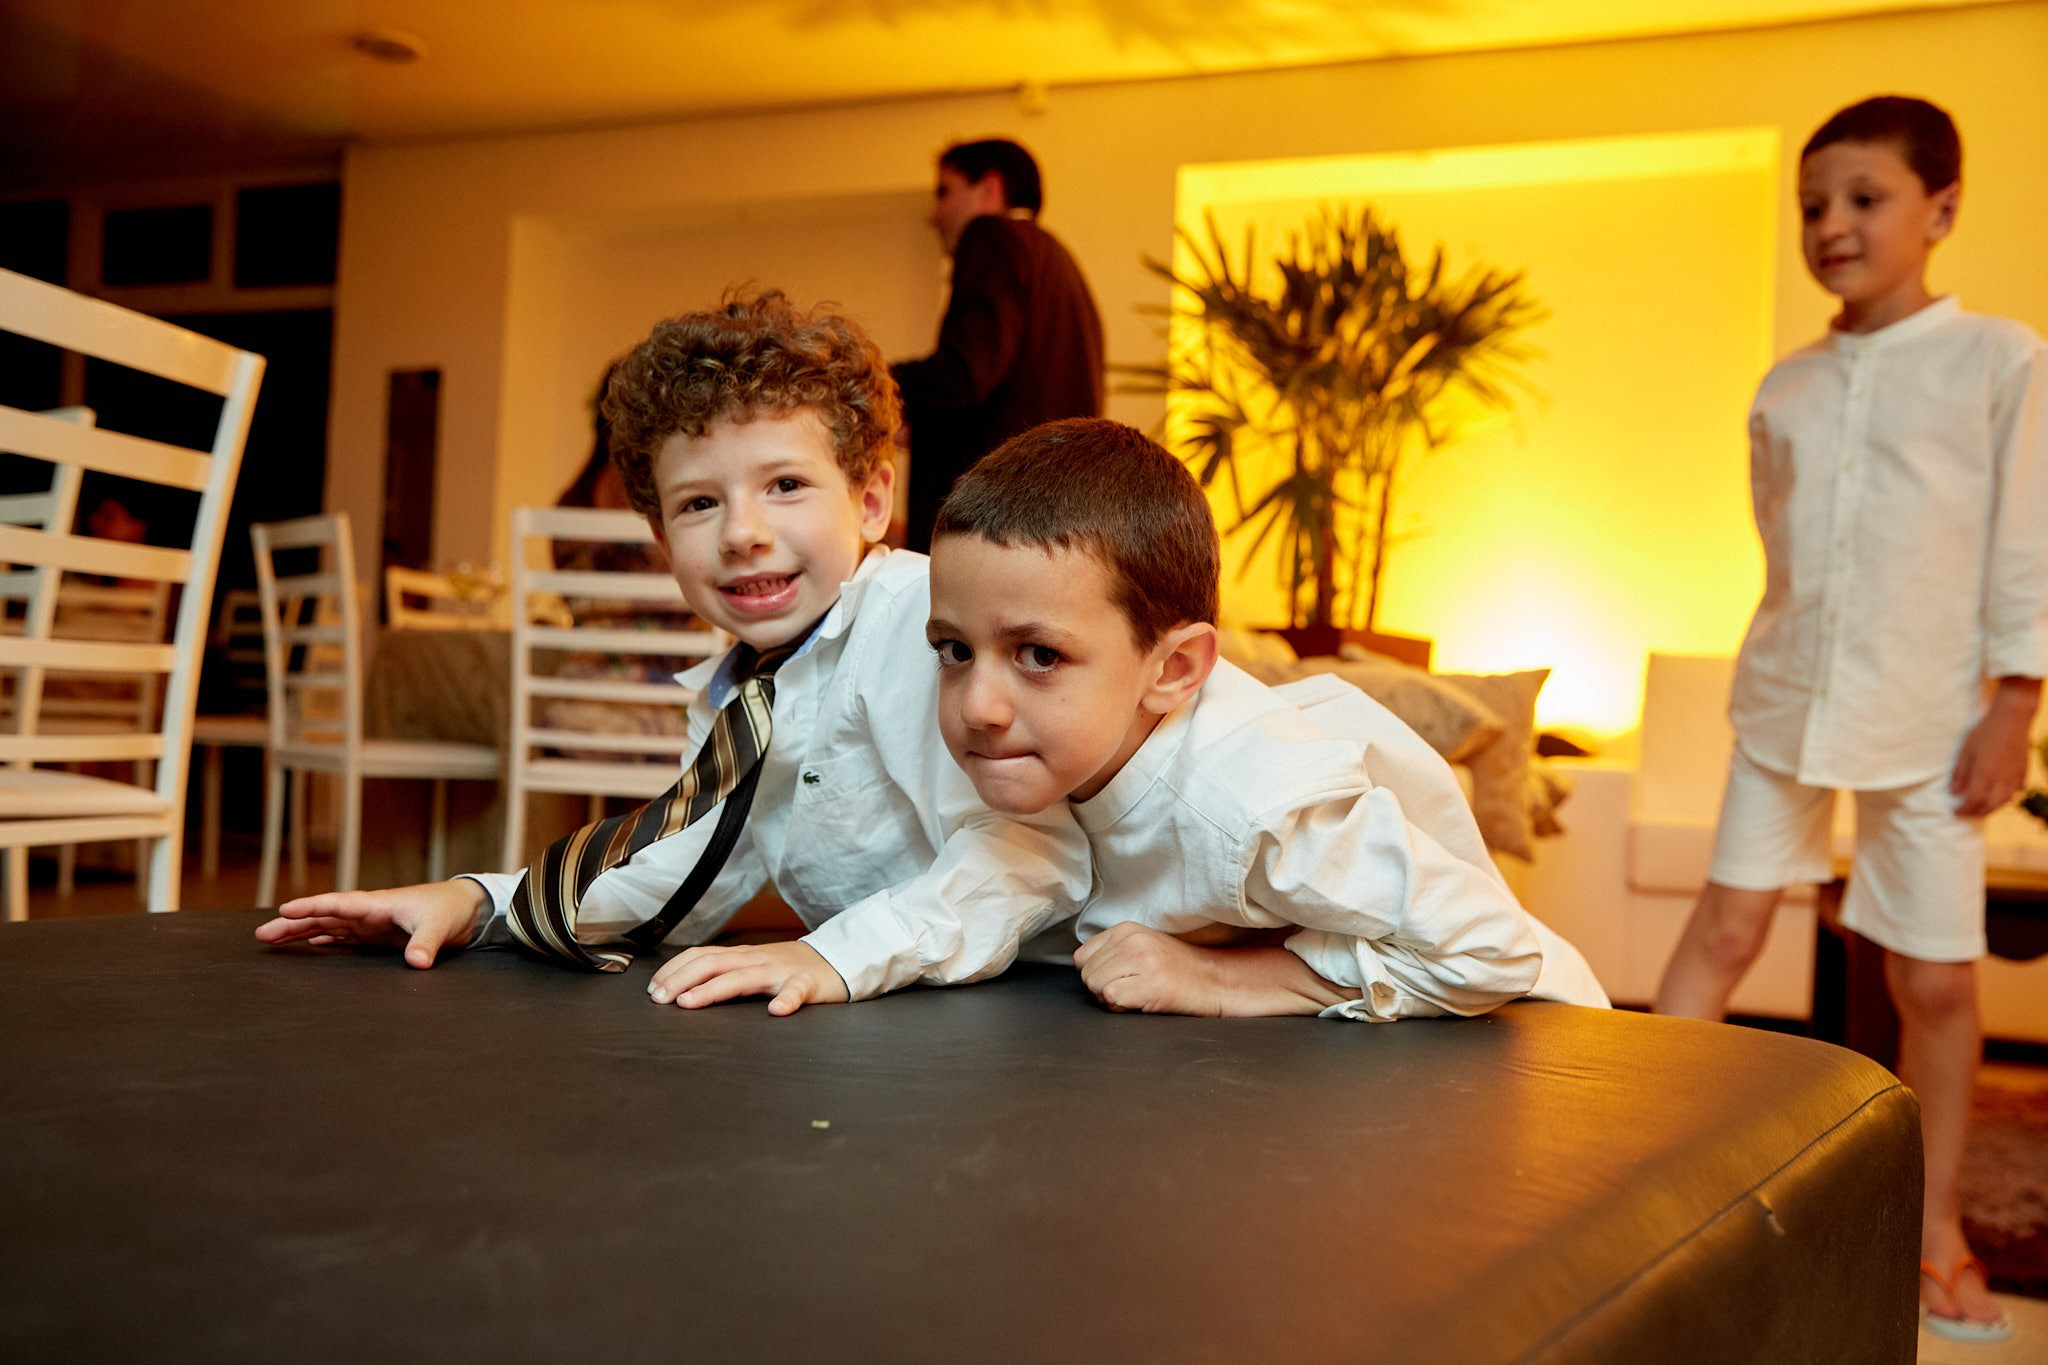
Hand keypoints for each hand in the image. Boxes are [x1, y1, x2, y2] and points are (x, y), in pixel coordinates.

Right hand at [253, 880, 488, 969]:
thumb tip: (417, 963)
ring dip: (302, 933)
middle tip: (261, 934)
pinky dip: (326, 941)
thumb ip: (426, 944)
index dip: (311, 908)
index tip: (284, 910)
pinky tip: (311, 946)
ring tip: (272, 940)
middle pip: (323, 917)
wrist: (468, 907)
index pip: (337, 905)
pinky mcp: (378, 935)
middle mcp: (368, 912)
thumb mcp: (439, 926)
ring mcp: (371, 923)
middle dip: (293, 924)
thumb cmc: (451, 909)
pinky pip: (344, 937)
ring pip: (328, 927)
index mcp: (377, 904)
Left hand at [648, 940, 848, 1015]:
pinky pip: (795, 992)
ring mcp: (781, 971)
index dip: (675, 970)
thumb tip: (686, 988)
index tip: (653, 989)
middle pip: (713, 963)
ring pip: (743, 977)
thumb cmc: (790, 969)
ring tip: (690, 1003)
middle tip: (660, 1000)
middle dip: (682, 979)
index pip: (701, 956)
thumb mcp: (754, 966)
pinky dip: (786, 1001)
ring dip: (713, 989)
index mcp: (742, 957)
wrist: (837, 961)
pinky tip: (776, 1012)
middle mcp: (756, 960)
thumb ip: (727, 973)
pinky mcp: (807, 984)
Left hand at [1076, 922, 1351, 1016]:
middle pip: (1087, 973)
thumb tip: (1081, 964)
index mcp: (1126, 928)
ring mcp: (1142, 960)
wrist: (1217, 981)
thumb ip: (1113, 951)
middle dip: (1102, 988)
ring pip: (1096, 986)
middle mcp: (1131, 940)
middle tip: (1133, 990)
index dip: (1097, 974)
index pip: (1082, 956)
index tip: (1121, 979)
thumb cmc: (1178, 970)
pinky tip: (1144, 1003)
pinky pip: (1111, 999)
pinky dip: (1122, 1007)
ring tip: (1139, 995)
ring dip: (1111, 999)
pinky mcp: (1151, 983)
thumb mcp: (1142, 947)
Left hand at [1951, 678, 2042, 816]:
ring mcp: (2015, 777)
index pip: (1973, 801)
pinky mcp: (2023, 772)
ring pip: (2004, 802)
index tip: (1954, 812)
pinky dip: (2005, 798)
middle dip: (1976, 813)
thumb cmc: (1985, 732)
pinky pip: (2015, 792)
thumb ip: (1960, 773)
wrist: (2012, 720)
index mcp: (1984, 774)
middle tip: (1966, 813)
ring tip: (1980, 807)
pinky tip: (1997, 796)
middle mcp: (2001, 780)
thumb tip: (1953, 792)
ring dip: (1991, 808)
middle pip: (1990, 806)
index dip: (1963, 809)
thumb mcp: (1965, 751)